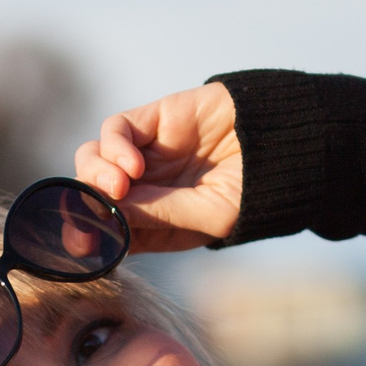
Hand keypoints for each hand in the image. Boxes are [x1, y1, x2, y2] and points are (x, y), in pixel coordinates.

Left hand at [72, 82, 242, 253]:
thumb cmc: (254, 190)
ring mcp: (144, 154)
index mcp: (154, 223)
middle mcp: (142, 189)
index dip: (86, 235)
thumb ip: (159, 214)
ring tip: (119, 186)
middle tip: (93, 213)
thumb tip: (108, 212)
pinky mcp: (151, 120)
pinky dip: (114, 147)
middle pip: (89, 194)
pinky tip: (134, 165)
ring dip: (95, 175)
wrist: (284, 143)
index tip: (80, 245)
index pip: (104, 228)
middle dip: (83, 204)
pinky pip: (115, 130)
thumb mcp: (209, 215)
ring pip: (94, 160)